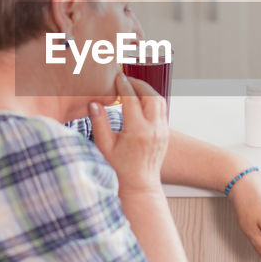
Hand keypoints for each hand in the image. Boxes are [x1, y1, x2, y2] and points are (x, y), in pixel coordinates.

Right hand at [90, 73, 168, 193]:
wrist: (139, 184)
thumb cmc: (118, 168)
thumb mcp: (104, 147)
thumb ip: (100, 123)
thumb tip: (95, 103)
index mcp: (137, 131)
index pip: (131, 99)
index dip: (123, 85)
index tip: (117, 77)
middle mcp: (153, 129)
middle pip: (151, 96)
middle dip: (139, 84)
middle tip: (126, 79)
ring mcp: (162, 131)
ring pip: (160, 101)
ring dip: (148, 90)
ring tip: (133, 86)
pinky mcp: (165, 133)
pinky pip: (162, 110)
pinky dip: (153, 100)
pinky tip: (141, 100)